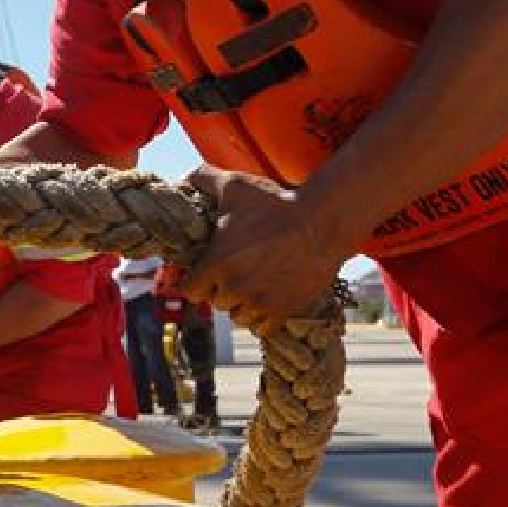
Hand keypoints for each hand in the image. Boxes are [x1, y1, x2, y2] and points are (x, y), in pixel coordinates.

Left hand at [177, 166, 349, 334]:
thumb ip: (203, 180)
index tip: (207, 271)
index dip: (197, 280)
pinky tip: (267, 299)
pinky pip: (262, 328)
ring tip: (252, 286)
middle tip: (235, 273)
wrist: (323, 222)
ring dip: (242, 305)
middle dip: (222, 289)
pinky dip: (263, 318)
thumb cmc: (276, 203)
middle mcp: (235, 287)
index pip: (191, 290)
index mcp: (216, 262)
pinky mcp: (285, 311)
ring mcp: (261, 302)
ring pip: (238, 316)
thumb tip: (184, 177)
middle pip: (216, 302)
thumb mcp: (235, 186)